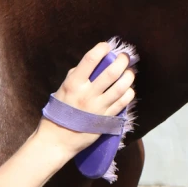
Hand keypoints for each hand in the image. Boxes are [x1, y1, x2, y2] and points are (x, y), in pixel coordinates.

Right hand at [36, 43, 136, 158]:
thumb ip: (75, 77)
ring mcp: (99, 107)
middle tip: (125, 57)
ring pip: (121, 87)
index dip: (101, 49)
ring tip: (130, 72)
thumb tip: (91, 65)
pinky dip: (129, 93)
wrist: (58, 140)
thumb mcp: (61, 90)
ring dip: (129, 76)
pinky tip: (129, 89)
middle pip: (110, 72)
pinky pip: (123, 102)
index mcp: (73, 84)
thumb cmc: (59, 112)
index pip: (89, 61)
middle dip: (121, 61)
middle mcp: (87, 94)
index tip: (107, 46)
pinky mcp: (107, 118)